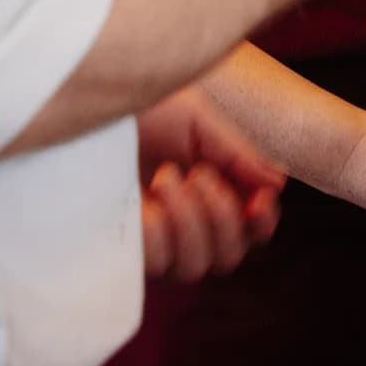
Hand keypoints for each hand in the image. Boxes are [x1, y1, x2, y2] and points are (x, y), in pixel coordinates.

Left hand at [137, 86, 285, 282]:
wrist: (87, 98)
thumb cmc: (138, 103)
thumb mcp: (196, 120)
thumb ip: (235, 152)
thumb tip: (277, 183)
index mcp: (206, 188)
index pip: (249, 230)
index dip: (262, 223)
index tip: (260, 198)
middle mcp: (181, 220)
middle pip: (227, 257)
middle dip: (223, 217)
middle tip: (198, 173)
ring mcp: (150, 237)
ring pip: (195, 267)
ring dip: (191, 222)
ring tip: (167, 177)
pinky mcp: (120, 247)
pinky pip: (157, 265)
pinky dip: (162, 232)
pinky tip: (148, 199)